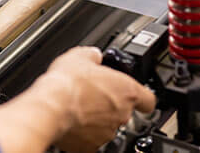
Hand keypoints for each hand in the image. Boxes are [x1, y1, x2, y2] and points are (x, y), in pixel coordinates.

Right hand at [32, 48, 155, 151]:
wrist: (51, 107)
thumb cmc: (68, 83)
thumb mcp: (81, 55)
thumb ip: (94, 56)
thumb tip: (93, 55)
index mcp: (127, 91)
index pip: (148, 99)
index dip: (141, 96)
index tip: (135, 95)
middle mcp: (121, 114)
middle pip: (124, 111)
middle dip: (109, 103)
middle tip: (92, 94)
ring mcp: (107, 132)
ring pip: (107, 125)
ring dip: (96, 117)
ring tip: (78, 106)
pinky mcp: (90, 146)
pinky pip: (90, 139)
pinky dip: (83, 132)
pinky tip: (72, 120)